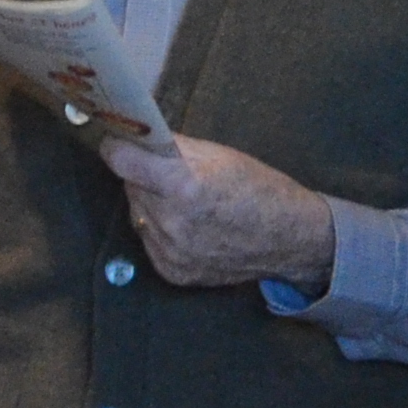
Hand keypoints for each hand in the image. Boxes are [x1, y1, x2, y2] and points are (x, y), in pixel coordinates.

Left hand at [92, 132, 336, 293]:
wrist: (289, 240)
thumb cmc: (259, 189)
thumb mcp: (219, 156)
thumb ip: (173, 146)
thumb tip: (138, 134)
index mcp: (184, 187)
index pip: (122, 162)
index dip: (118, 148)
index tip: (119, 143)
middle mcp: (171, 223)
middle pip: (131, 187)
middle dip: (145, 177)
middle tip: (173, 175)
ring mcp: (170, 253)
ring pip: (138, 214)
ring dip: (152, 204)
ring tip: (186, 203)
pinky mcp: (171, 273)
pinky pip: (149, 241)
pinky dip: (160, 231)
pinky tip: (189, 226)